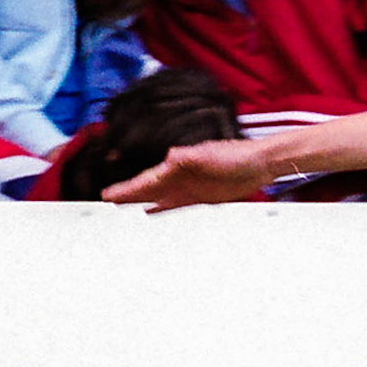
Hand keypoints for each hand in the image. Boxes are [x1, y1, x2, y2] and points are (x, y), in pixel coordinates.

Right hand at [103, 138, 272, 211]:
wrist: (259, 164)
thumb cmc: (236, 155)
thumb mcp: (209, 155)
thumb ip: (188, 157)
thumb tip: (170, 156)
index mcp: (176, 164)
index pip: (147, 179)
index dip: (127, 188)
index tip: (108, 195)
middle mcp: (179, 175)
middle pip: (148, 188)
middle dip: (127, 194)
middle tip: (107, 201)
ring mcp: (189, 186)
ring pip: (158, 196)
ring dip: (141, 202)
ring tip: (122, 208)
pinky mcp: (201, 196)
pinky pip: (175, 203)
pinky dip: (161, 207)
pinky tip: (151, 211)